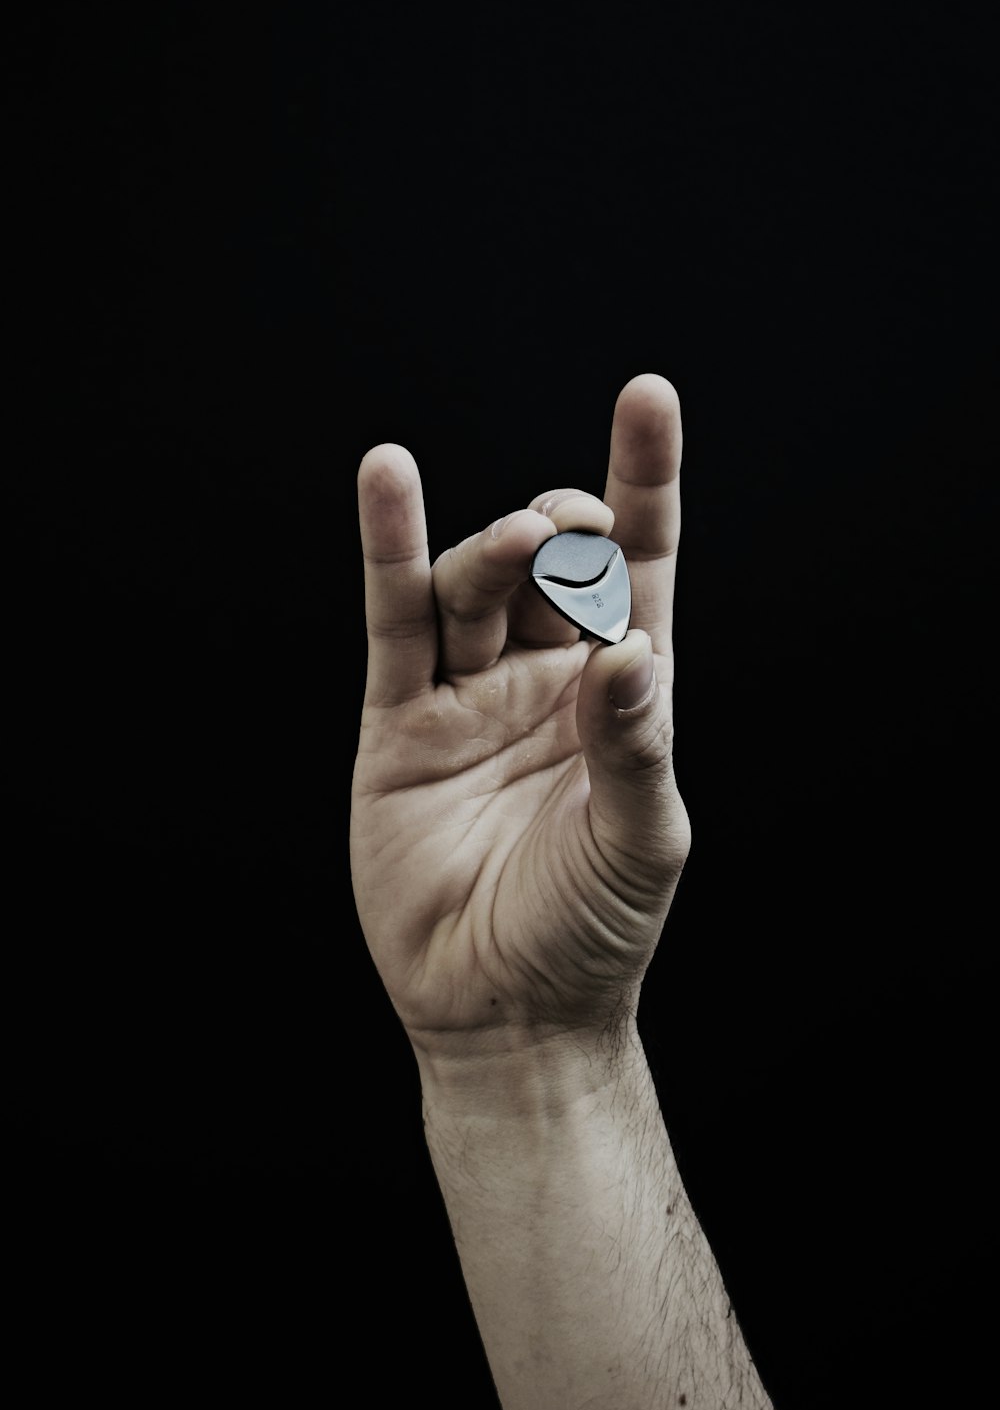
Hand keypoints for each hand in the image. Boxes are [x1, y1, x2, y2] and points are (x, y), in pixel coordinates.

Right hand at [350, 374, 689, 1060]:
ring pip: (472, 589)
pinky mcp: (400, 726)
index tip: (647, 397)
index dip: (644, 484)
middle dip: (561, 530)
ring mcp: (471, 699)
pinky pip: (395, 628)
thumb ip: (637, 745)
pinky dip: (388, 554)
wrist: (502, 1012)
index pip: (640, 568)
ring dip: (490, 550)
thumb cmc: (590, 932)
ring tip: (512, 542)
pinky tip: (387, 480)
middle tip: (565, 530)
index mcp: (620, 696)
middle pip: (552, 568)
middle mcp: (546, 682)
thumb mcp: (641, 842)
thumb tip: (632, 648)